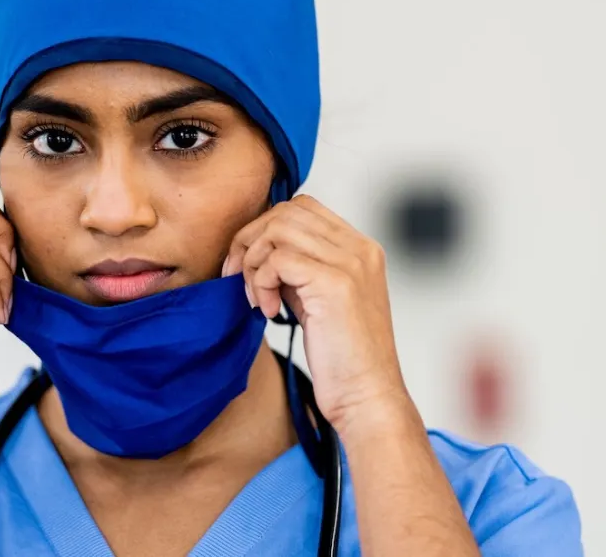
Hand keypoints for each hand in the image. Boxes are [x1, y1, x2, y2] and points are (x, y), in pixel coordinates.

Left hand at [224, 195, 408, 431]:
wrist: (367, 397)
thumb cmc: (341, 359)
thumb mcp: (318, 301)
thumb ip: (298, 270)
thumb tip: (257, 249)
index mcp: (361, 249)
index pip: (302, 208)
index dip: (264, 229)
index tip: (248, 264)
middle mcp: (360, 249)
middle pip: (287, 212)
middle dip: (250, 240)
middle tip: (238, 278)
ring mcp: (350, 264)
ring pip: (278, 231)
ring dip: (253, 263)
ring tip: (256, 299)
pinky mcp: (335, 285)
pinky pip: (277, 260)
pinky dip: (261, 283)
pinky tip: (267, 312)